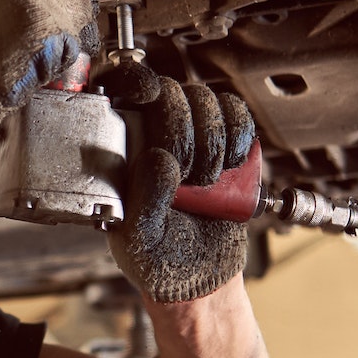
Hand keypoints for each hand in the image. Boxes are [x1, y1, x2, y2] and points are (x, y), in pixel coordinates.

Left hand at [105, 62, 254, 302]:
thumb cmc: (158, 258)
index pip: (118, 92)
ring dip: (212, 142)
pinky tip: (231, 165)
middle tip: (186, 176)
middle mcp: (153, 135)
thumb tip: (158, 158)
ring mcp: (192, 135)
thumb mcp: (138, 239)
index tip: (148, 95)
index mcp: (121, 151)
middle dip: (183, 134)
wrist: (200, 275)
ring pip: (205, 100)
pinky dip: (239, 136)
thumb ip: (143, 202)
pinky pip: (237, 115)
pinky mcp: (226, 142)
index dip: (134, 82)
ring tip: (205, 181)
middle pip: (170, 94)